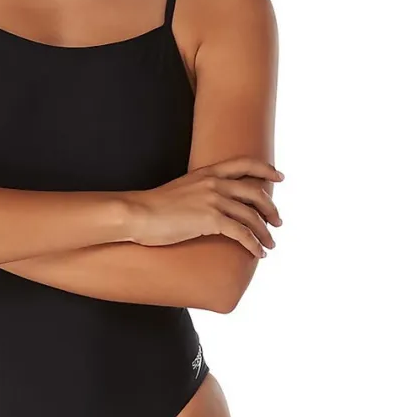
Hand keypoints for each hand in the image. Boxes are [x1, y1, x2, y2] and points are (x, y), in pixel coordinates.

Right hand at [126, 156, 283, 257]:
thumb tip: (212, 206)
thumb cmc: (153, 207)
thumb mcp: (181, 190)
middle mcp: (214, 183)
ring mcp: (213, 200)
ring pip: (251, 216)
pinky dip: (253, 244)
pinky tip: (258, 253)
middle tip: (278, 222)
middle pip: (255, 191)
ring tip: (270, 244)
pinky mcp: (210, 220)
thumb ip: (200, 192)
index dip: (266, 169)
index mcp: (207, 173)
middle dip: (271, 208)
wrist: (137, 214)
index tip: (279, 177)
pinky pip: (241, 233)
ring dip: (264, 232)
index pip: (244, 163)